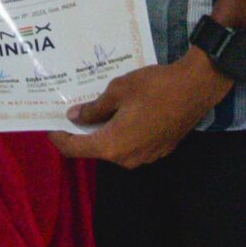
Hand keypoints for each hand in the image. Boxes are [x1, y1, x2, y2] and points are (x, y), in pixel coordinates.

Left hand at [51, 49, 231, 168]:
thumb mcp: (118, 91)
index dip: (58, 138)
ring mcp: (145, 157)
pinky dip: (121, 132)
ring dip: (103, 130)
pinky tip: (122, 112)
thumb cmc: (154, 87)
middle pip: (94, 149)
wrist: (196, 88)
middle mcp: (126, 159)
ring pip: (114, 147)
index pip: (74, 149)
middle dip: (81, 131)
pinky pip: (131, 144)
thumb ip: (94, 108)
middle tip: (72, 109)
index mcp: (112, 145)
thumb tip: (75, 116)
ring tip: (96, 107)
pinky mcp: (158, 150)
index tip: (49, 125)